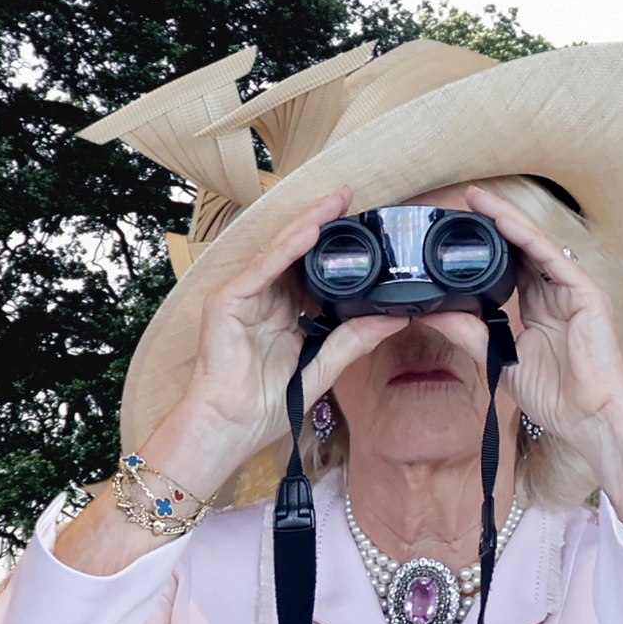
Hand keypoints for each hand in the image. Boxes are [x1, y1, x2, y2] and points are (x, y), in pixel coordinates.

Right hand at [179, 186, 407, 488]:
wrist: (232, 426)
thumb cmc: (265, 405)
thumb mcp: (323, 366)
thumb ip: (354, 340)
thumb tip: (394, 318)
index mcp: (284, 314)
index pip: (311, 271)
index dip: (334, 249)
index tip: (364, 229)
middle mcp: (263, 299)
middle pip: (295, 253)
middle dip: (322, 223)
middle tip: (351, 196)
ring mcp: (243, 297)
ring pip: (280, 251)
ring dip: (308, 224)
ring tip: (336, 201)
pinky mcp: (228, 300)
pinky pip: (264, 267)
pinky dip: (287, 248)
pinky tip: (310, 230)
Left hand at [458, 184, 622, 469]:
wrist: (588, 416)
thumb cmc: (556, 396)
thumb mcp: (502, 360)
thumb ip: (471, 335)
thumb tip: (436, 315)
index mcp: (541, 309)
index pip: (512, 267)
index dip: (489, 246)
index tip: (459, 228)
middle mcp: (558, 294)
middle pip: (524, 248)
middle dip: (496, 222)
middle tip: (465, 199)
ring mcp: (574, 291)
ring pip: (537, 245)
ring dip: (508, 220)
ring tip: (480, 200)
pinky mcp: (586, 293)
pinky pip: (552, 257)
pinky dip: (528, 237)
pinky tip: (505, 222)